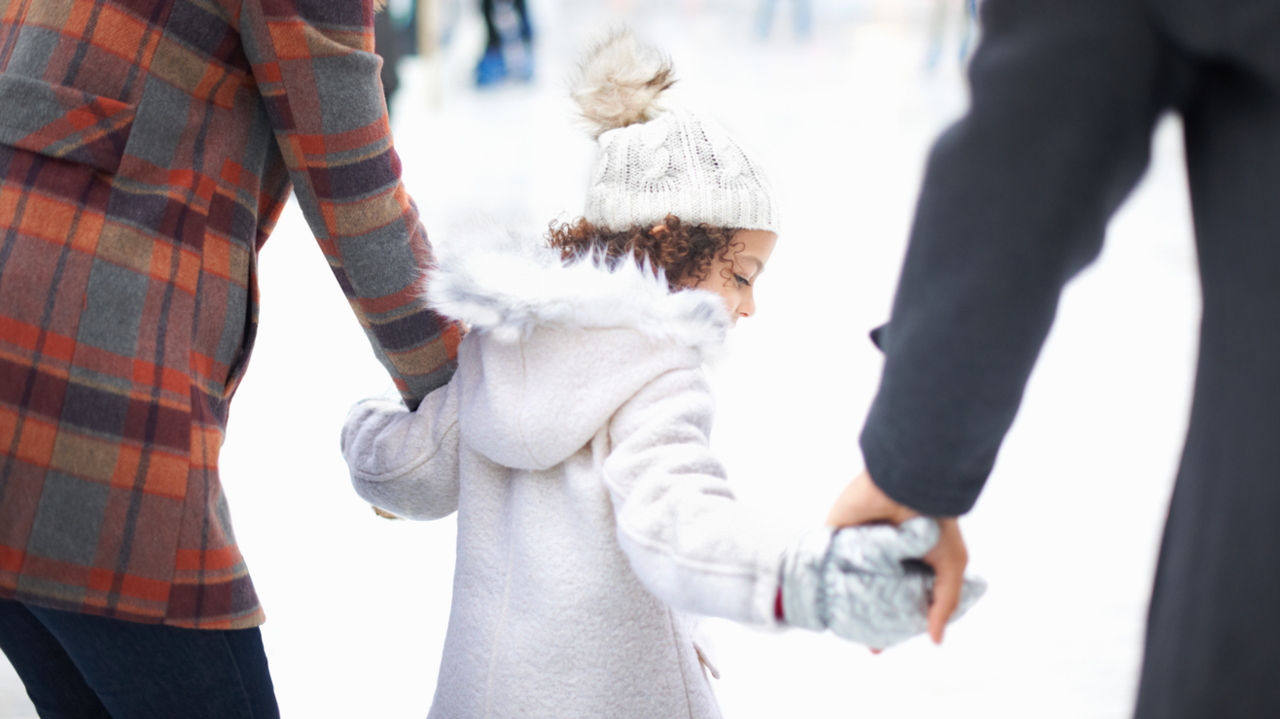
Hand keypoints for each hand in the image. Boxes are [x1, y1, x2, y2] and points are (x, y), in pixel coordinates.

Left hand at [826, 471, 969, 643]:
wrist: (903, 484)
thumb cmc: (933, 520)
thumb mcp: (951, 564)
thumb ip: (944, 603)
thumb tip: (935, 639)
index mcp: (914, 556)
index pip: (905, 592)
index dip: (900, 616)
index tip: (892, 639)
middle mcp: (886, 551)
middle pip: (874, 589)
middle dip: (871, 614)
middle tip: (869, 641)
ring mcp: (861, 542)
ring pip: (849, 578)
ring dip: (846, 599)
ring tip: (845, 627)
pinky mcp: (837, 532)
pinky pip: (827, 559)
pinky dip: (825, 575)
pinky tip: (824, 598)